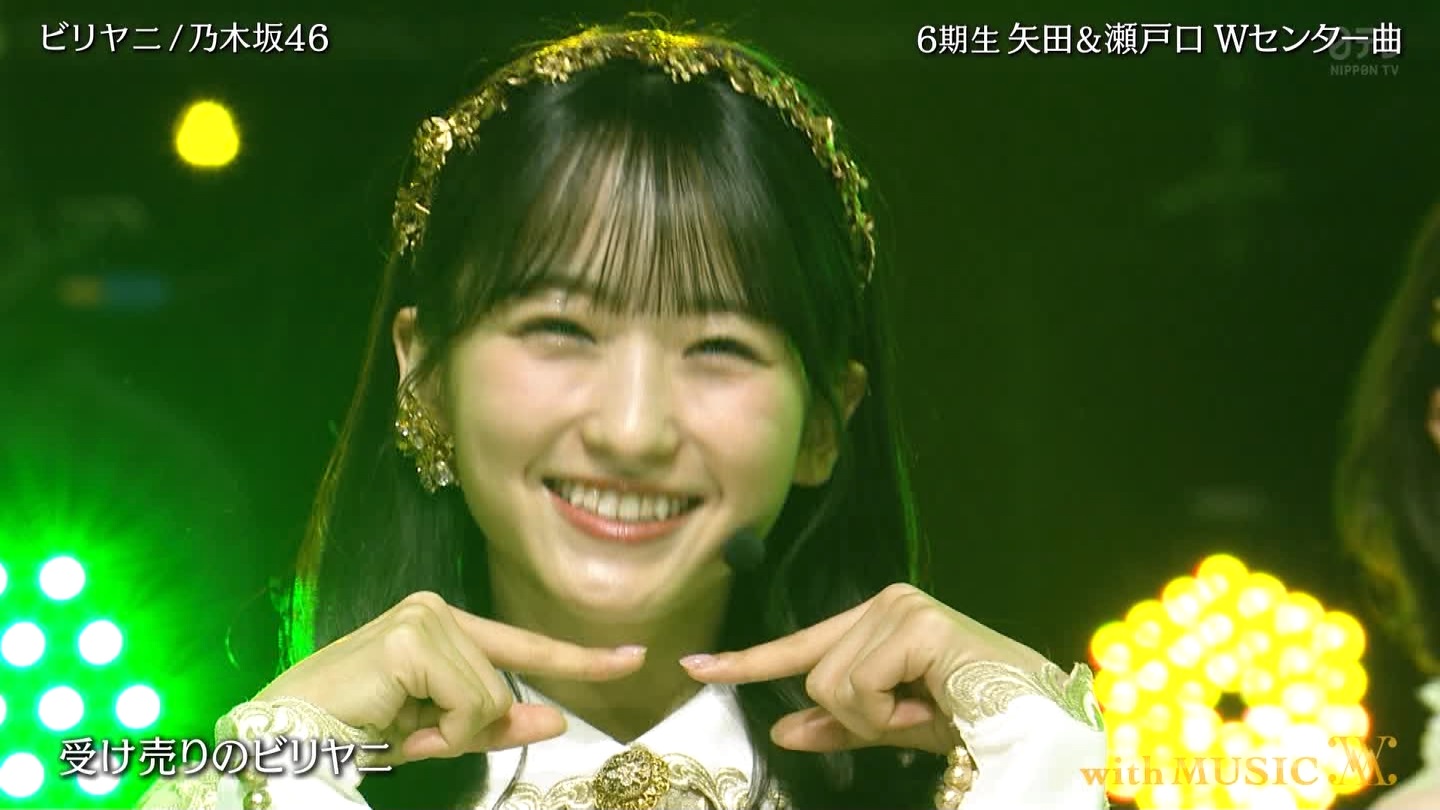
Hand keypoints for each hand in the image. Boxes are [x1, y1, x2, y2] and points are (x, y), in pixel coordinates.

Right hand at [254, 591, 645, 761]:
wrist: (288, 737)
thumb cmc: (359, 729)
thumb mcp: (441, 730)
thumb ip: (498, 722)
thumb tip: (558, 718)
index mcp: (444, 624)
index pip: (524, 646)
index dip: (580, 658)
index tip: (633, 658)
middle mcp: (437, 609)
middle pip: (504, 684)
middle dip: (471, 727)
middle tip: (415, 736)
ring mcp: (425, 618)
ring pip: (489, 697)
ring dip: (452, 733)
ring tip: (402, 730)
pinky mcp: (411, 638)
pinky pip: (467, 703)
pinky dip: (441, 732)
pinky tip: (400, 725)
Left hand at [682, 583, 1050, 754]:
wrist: (1036, 725)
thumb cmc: (972, 721)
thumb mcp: (891, 727)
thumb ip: (838, 725)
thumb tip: (784, 728)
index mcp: (876, 621)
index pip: (799, 646)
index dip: (745, 662)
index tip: (693, 667)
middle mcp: (885, 602)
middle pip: (814, 674)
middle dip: (859, 717)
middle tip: (913, 719)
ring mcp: (900, 607)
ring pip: (833, 684)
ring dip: (878, 719)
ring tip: (928, 712)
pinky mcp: (915, 622)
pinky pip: (861, 686)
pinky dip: (891, 716)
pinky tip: (931, 708)